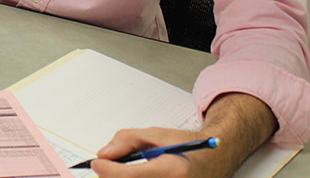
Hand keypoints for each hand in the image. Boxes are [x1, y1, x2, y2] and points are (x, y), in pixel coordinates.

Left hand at [91, 127, 210, 177]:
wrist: (213, 161)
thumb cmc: (186, 148)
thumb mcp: (157, 134)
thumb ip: (128, 140)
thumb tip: (104, 153)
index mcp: (173, 172)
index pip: (129, 176)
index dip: (108, 170)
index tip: (96, 162)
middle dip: (111, 177)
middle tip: (105, 166)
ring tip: (120, 171)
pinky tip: (131, 176)